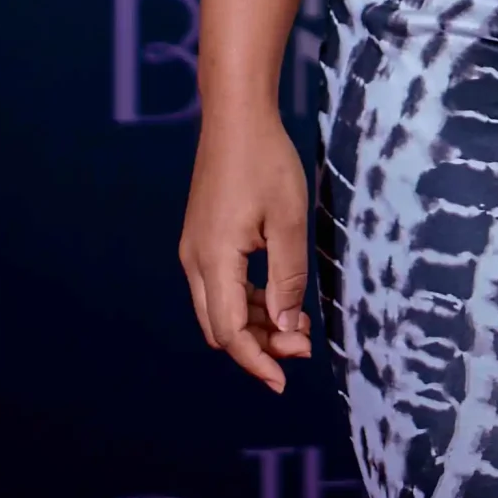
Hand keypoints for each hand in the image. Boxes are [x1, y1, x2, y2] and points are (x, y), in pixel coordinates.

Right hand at [180, 107, 311, 391]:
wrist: (236, 116)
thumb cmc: (266, 161)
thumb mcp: (288, 221)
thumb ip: (288, 278)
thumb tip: (289, 328)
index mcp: (213, 260)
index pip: (230, 332)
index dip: (257, 362)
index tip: (284, 381)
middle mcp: (195, 260)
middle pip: (221, 327)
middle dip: (259, 346)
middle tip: (303, 345)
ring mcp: (195, 248)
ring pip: (219, 308)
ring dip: (255, 323)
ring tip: (299, 325)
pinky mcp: (202, 237)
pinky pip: (220, 286)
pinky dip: (247, 300)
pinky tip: (278, 297)